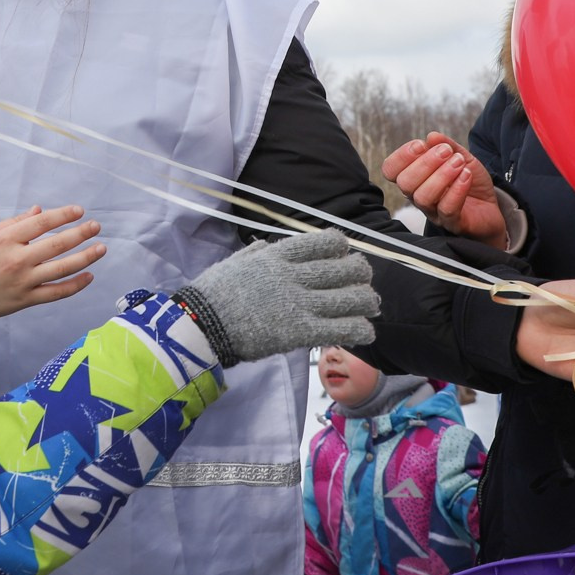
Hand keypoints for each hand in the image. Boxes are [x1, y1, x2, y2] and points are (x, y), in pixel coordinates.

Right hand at [0, 205, 104, 322]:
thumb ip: (15, 222)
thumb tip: (40, 210)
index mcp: (6, 240)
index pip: (41, 224)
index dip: (62, 215)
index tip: (79, 210)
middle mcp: (17, 260)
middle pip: (55, 245)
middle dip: (79, 234)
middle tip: (96, 226)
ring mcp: (23, 282)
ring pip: (61, 269)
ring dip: (84, 258)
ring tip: (101, 248)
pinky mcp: (27, 300)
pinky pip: (56, 293)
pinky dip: (75, 286)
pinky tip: (89, 276)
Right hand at [184, 229, 378, 364]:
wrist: (202, 323)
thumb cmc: (215, 292)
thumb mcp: (235, 262)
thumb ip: (256, 253)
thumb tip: (267, 246)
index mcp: (277, 256)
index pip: (322, 242)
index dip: (340, 246)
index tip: (344, 252)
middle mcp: (293, 276)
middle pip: (343, 268)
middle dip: (360, 272)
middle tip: (364, 279)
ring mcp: (299, 303)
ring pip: (349, 298)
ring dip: (366, 300)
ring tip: (371, 304)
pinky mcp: (300, 331)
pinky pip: (341, 328)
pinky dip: (359, 329)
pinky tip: (366, 331)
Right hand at [381, 133, 505, 246]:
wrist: (492, 205)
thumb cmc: (470, 180)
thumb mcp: (461, 156)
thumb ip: (447, 145)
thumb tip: (431, 136)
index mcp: (414, 178)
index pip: (390, 170)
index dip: (401, 156)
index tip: (421, 144)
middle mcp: (418, 196)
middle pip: (405, 183)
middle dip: (425, 163)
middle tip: (446, 151)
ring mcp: (434, 212)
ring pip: (423, 197)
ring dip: (442, 175)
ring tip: (459, 162)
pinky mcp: (452, 223)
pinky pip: (447, 209)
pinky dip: (457, 189)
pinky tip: (467, 175)